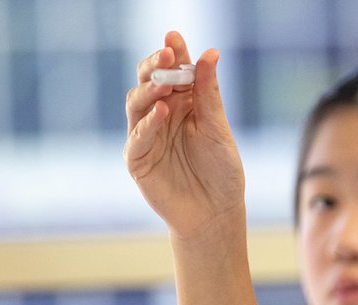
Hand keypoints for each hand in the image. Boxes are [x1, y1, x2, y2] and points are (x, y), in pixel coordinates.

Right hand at [124, 32, 245, 239]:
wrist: (215, 213)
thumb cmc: (221, 172)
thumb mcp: (218, 129)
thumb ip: (209, 94)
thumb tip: (210, 53)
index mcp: (184, 102)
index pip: (174, 70)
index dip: (173, 52)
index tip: (174, 37)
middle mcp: (162, 114)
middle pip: (148, 81)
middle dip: (155, 65)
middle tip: (166, 54)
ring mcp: (147, 136)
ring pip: (136, 103)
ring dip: (149, 90)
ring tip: (166, 83)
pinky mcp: (137, 159)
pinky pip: (136, 137)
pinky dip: (147, 124)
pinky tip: (162, 113)